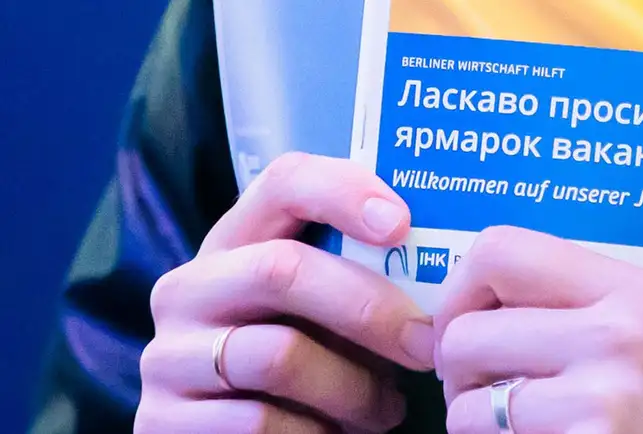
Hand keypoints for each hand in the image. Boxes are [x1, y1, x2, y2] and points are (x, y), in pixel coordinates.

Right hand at [135, 153, 434, 433]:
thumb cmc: (307, 372)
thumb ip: (360, 286)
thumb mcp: (325, 319)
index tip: (401, 225)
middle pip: (282, 269)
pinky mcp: (163, 421)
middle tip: (426, 346)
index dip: (344, 191)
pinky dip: (317, 433)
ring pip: (279, 355)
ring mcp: (168, 356)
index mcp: (234, 245)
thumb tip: (443, 281)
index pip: (282, 182)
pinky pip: (260, 422)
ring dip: (353, 389)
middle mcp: (189, 289)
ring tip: (387, 410)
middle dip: (370, 310)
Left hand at [435, 226, 642, 433]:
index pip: (500, 250)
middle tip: (488, 393)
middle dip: (460, 372)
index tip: (465, 322)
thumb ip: (563, 309)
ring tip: (517, 425)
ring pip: (464, 401)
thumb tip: (447, 314)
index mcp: (631, 289)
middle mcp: (620, 332)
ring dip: (474, 420)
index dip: (460, 290)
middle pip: (466, 330)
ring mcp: (604, 395)